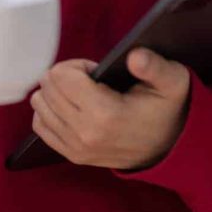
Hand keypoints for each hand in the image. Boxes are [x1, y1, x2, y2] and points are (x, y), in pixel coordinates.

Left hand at [30, 48, 190, 170]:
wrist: (169, 148)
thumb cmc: (167, 107)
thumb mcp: (172, 81)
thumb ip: (154, 66)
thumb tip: (135, 56)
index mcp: (106, 115)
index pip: (61, 76)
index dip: (77, 65)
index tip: (96, 70)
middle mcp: (86, 134)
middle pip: (47, 88)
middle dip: (65, 75)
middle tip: (90, 80)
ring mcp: (77, 148)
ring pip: (40, 105)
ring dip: (56, 91)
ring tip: (82, 93)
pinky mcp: (73, 155)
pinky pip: (40, 126)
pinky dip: (48, 110)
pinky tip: (69, 105)